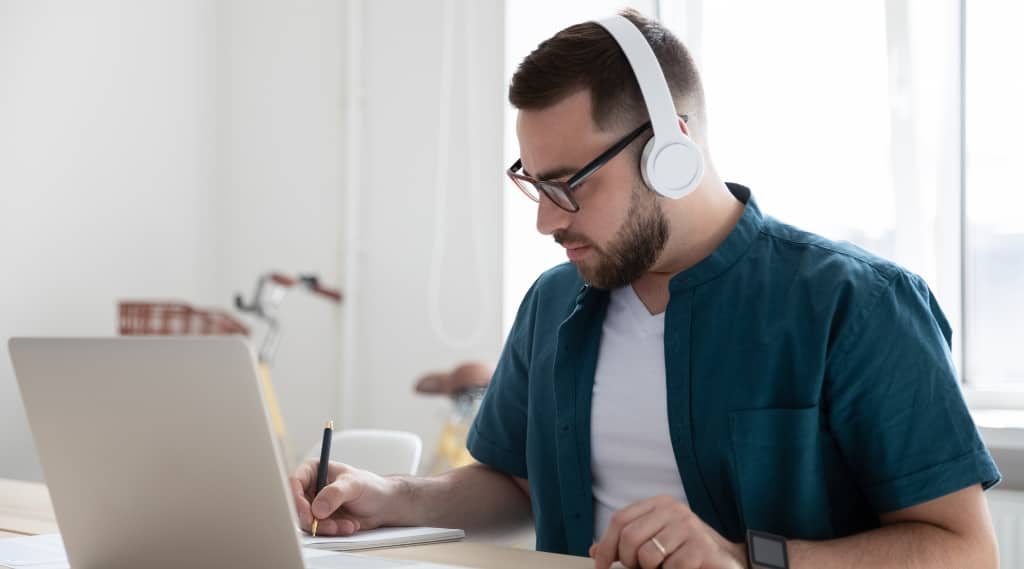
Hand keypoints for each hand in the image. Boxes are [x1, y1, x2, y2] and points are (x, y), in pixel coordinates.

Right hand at [289, 459, 398, 535]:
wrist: (383, 505)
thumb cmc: (370, 487)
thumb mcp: (354, 485)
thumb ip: (335, 494)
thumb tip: (317, 509)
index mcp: (314, 470)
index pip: (294, 483)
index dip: (296, 499)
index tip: (307, 513)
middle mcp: (310, 488)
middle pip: (297, 506)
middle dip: (314, 519)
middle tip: (330, 525)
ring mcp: (315, 505)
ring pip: (307, 521)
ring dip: (326, 527)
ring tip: (348, 525)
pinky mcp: (321, 520)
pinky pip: (318, 530)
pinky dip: (332, 531)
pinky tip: (349, 526)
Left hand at [590, 495, 746, 568]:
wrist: (727, 560)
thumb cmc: (687, 551)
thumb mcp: (655, 542)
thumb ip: (627, 544)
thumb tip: (596, 552)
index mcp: (659, 504)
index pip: (620, 519)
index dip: (606, 544)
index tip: (601, 565)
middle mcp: (674, 510)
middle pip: (629, 536)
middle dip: (627, 560)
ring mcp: (689, 526)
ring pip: (647, 555)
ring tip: (663, 568)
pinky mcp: (701, 547)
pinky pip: (670, 568)